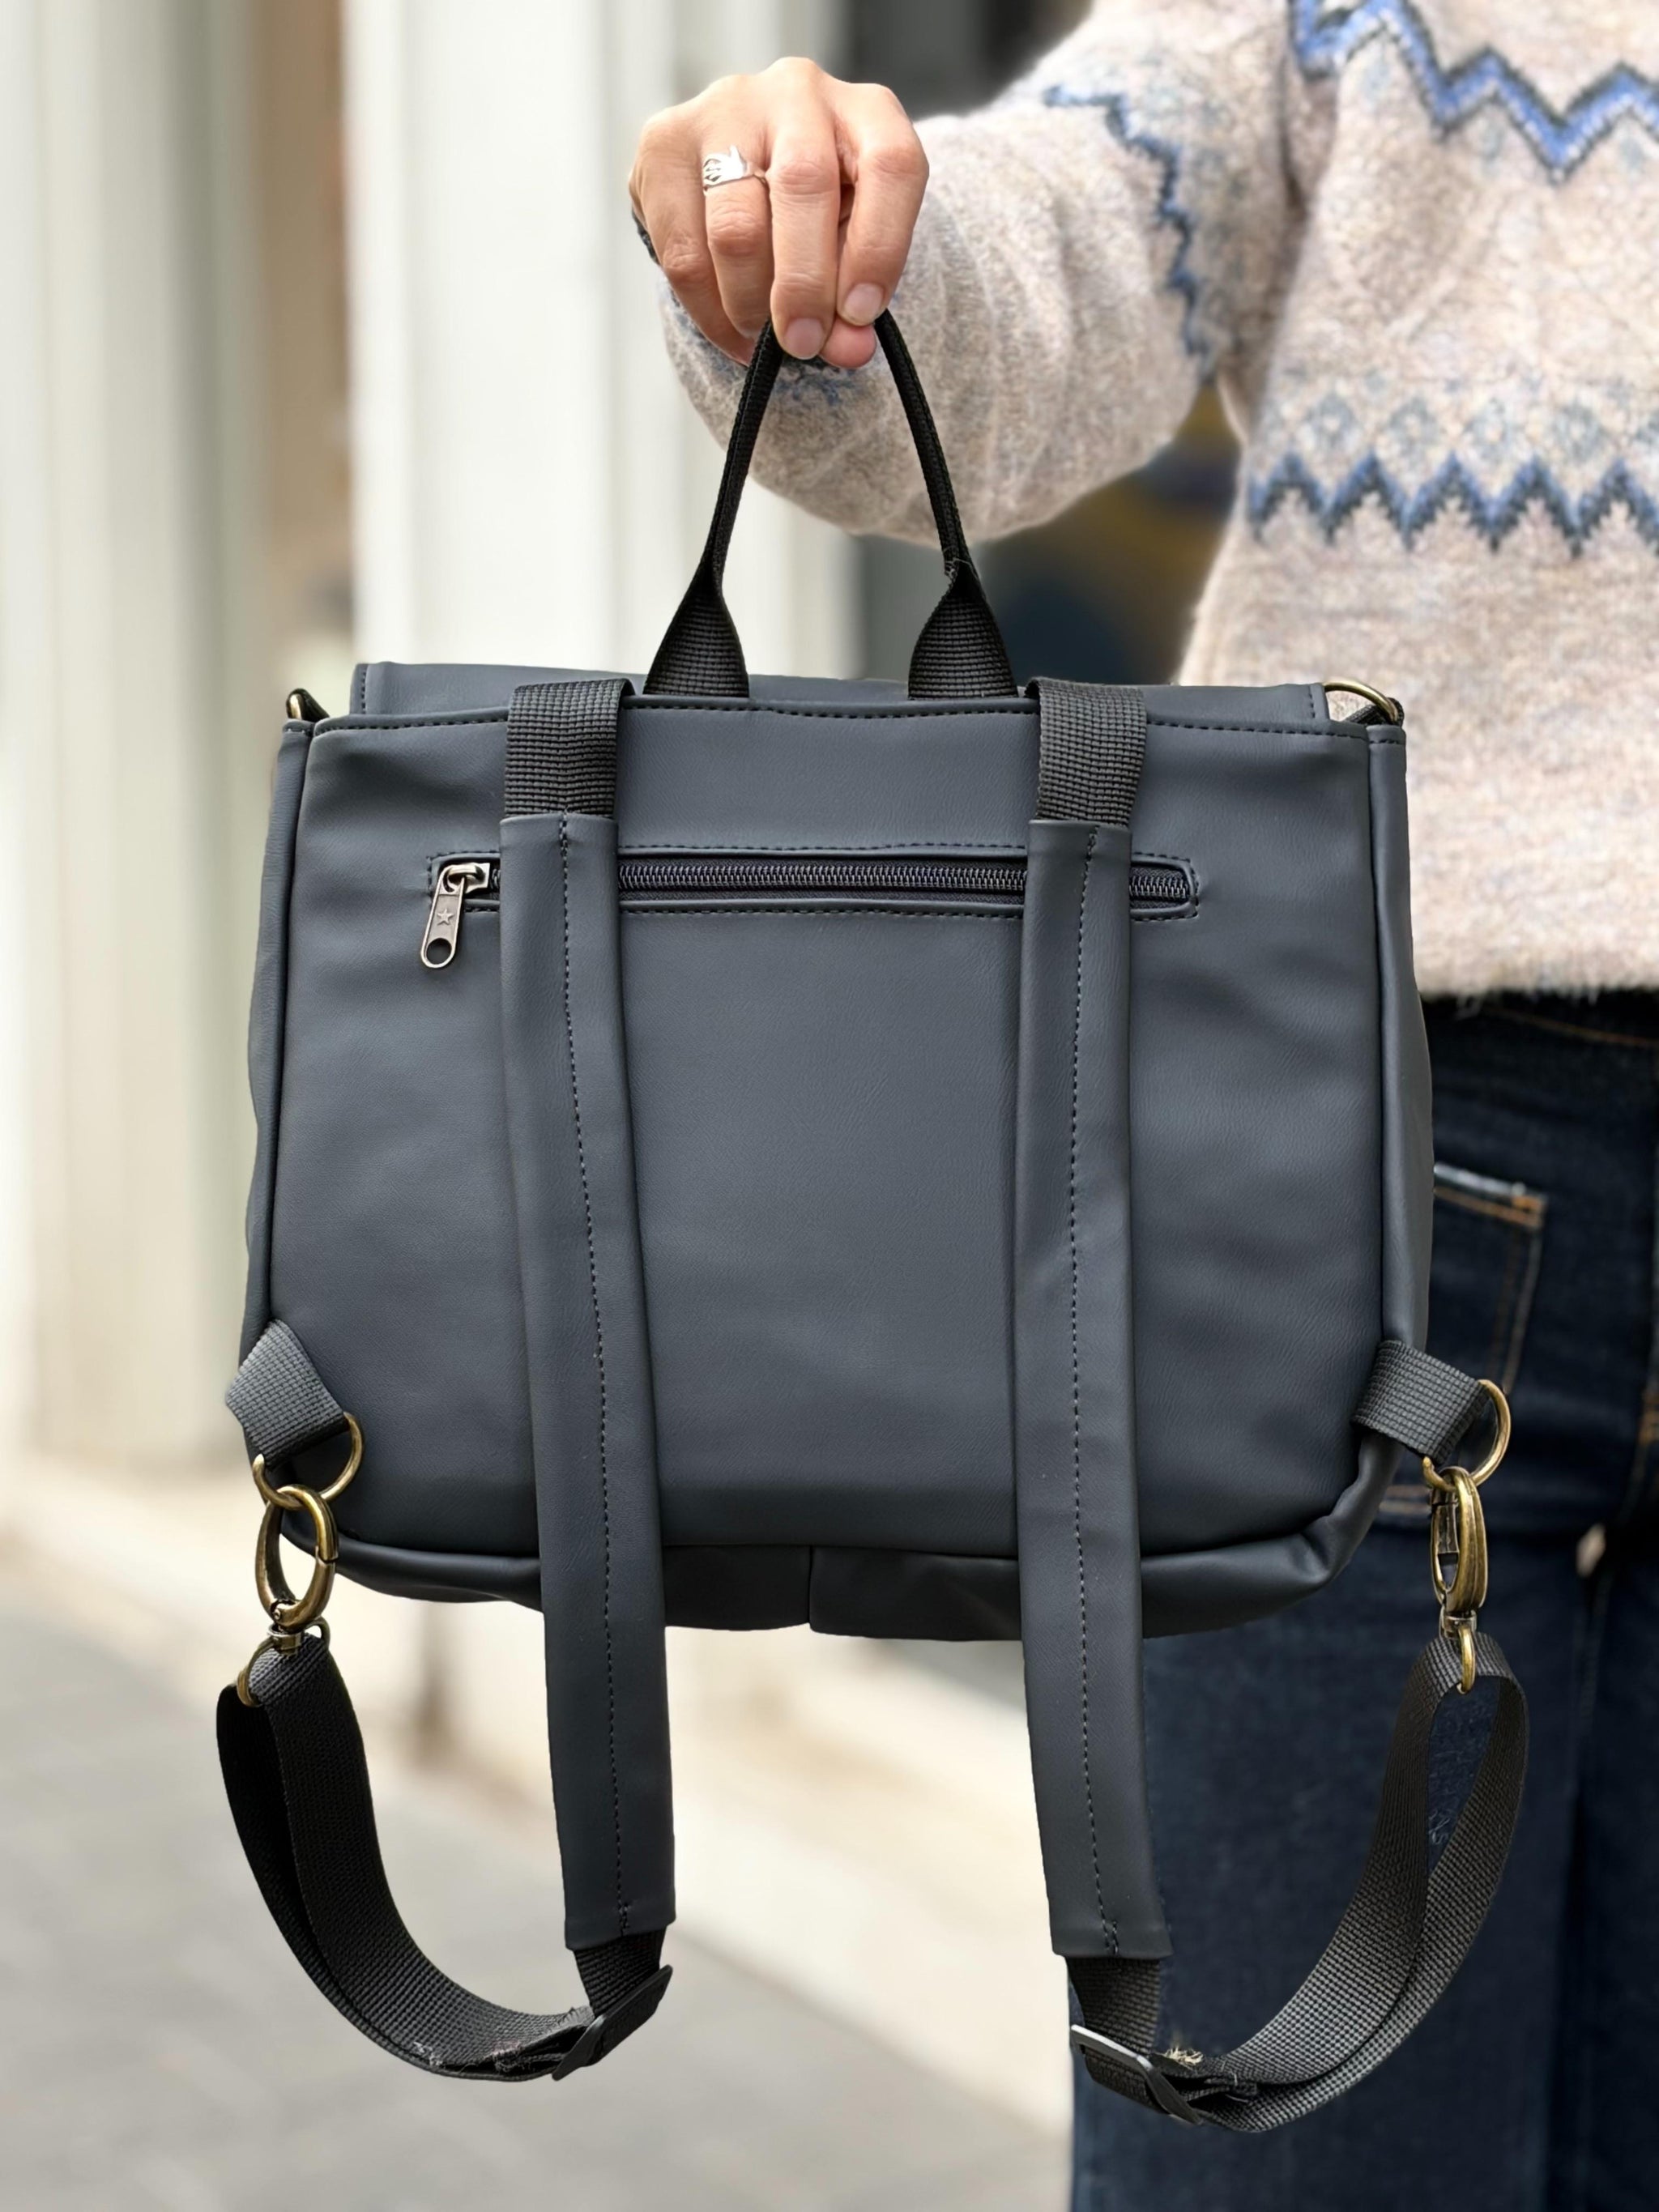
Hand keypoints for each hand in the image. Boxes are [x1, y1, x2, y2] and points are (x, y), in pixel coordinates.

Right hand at [629, 57, 926, 367]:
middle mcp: (797, 92)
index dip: (879, 247)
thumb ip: (855, 303)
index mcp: (866, 111)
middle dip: (803, 285)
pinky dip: (707, 309)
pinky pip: (681, 248)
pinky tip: (729, 329)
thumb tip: (848, 349)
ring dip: (749, 302)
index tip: (860, 315)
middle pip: (803, 184)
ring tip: (760, 335)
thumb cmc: (816, 217)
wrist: (743, 176)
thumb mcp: (852, 253)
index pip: (890, 165)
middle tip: (803, 343)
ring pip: (735, 223)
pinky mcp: (664, 142)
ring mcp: (725, 108)